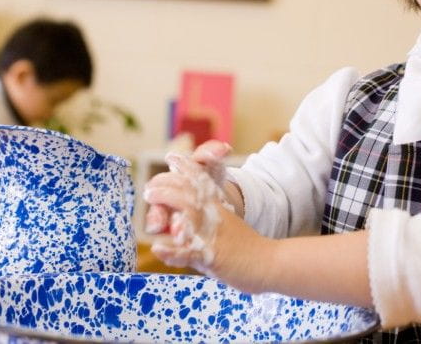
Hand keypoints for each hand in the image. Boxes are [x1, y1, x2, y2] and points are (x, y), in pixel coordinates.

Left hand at [143, 152, 273, 291]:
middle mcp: (214, 217)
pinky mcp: (212, 256)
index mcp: (219, 209)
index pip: (202, 182)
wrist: (271, 263)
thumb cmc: (249, 249)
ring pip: (188, 212)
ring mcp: (212, 235)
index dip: (186, 168)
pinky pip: (188, 252)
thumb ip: (210, 221)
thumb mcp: (227, 227)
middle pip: (190, 191)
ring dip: (167, 201)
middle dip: (168, 184)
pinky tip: (158, 248)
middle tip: (150, 187)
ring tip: (149, 196)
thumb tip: (189, 220)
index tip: (173, 158)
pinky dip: (171, 251)